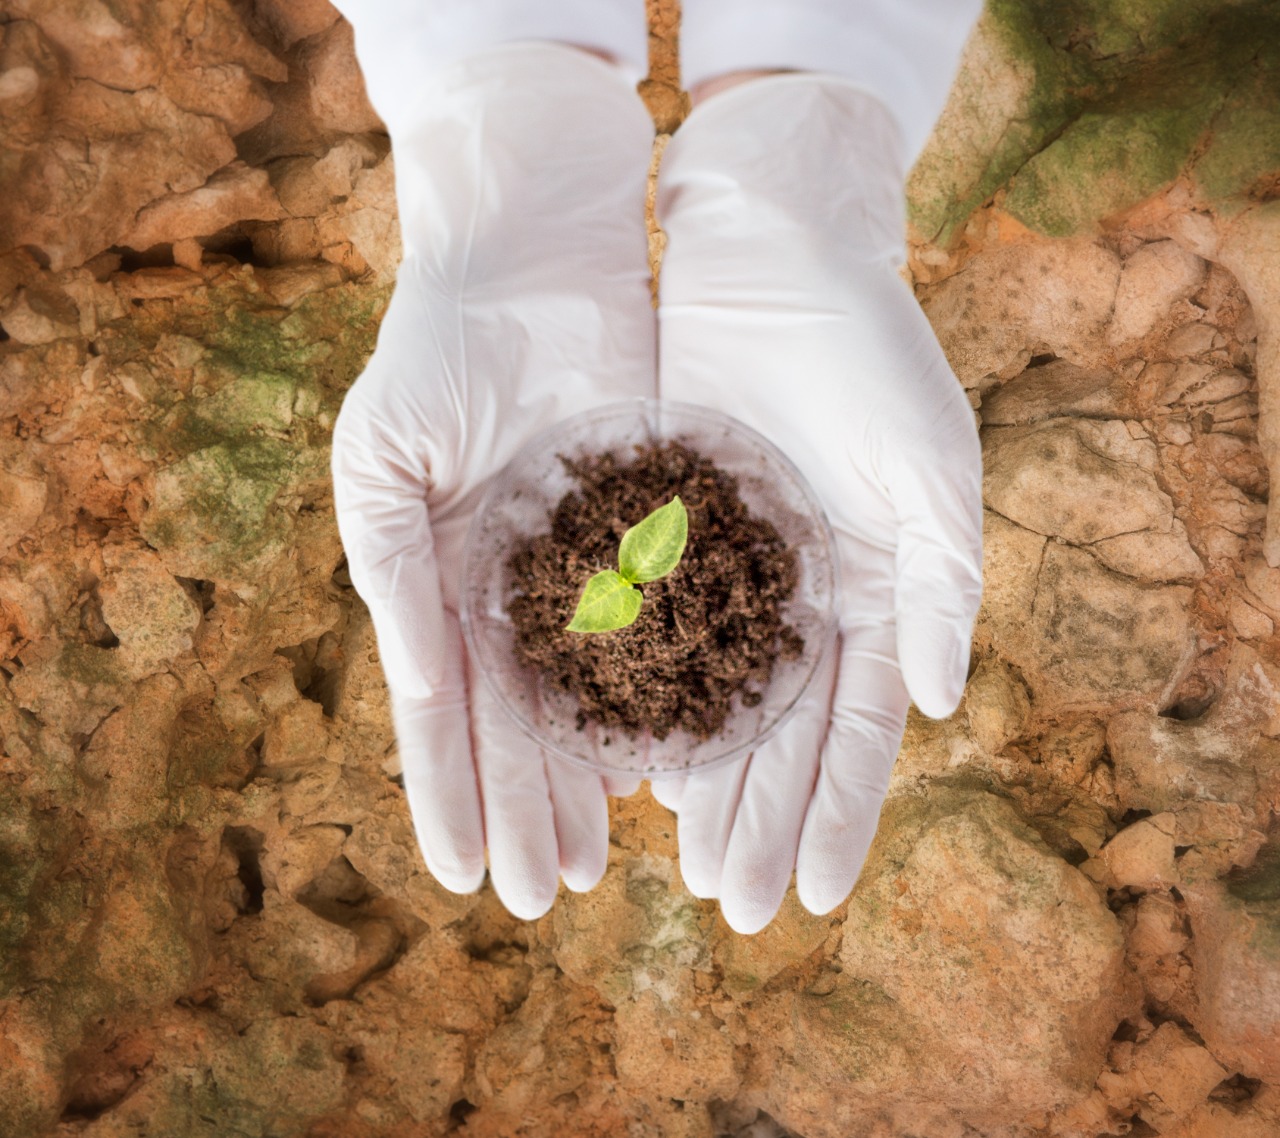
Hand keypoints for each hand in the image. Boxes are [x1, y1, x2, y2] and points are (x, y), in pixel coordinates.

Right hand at [330, 44, 654, 918]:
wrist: (536, 254)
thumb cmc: (440, 348)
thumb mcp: (385, 461)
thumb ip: (392, 572)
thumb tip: (414, 682)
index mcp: (440, 582)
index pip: (442, 710)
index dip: (450, 791)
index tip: (461, 876)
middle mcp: (513, 590)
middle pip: (520, 719)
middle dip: (527, 804)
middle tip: (542, 894)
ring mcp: (585, 567)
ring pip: (592, 694)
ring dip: (594, 773)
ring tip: (606, 854)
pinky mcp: (658, 530)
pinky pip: (665, 627)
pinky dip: (666, 693)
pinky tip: (675, 756)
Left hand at [652, 74, 982, 932]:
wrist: (772, 249)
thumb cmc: (868, 347)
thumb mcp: (927, 461)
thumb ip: (941, 581)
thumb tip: (939, 703)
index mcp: (873, 589)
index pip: (859, 727)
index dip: (841, 813)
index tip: (816, 897)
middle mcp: (800, 594)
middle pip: (780, 730)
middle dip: (761, 817)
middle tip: (735, 908)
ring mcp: (728, 568)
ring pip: (710, 695)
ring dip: (700, 778)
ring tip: (681, 860)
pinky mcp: (657, 528)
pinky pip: (644, 630)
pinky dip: (636, 694)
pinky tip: (620, 756)